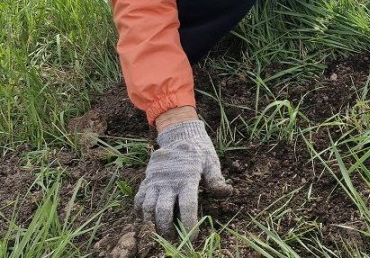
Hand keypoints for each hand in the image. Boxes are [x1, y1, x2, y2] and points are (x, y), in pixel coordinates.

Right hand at [134, 120, 231, 236]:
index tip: (192, 237)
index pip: (188, 205)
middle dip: (167, 229)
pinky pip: (139, 199)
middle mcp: (169, 181)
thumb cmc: (199, 151)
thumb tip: (227, 192)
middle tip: (173, 239)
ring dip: (152, 223)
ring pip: (148, 207)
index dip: (189, 224)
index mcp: (188, 178)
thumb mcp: (211, 162)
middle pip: (164, 211)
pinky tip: (147, 220)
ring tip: (159, 233)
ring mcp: (155, 181)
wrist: (179, 135)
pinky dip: (140, 213)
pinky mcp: (147, 180)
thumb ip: (216, 179)